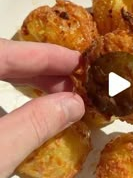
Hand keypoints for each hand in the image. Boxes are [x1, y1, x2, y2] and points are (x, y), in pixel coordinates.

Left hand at [0, 39, 83, 177]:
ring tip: (59, 95)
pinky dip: (10, 94)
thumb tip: (74, 104)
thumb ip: (34, 125)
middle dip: (41, 69)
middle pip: (1, 58)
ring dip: (27, 82)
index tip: (80, 62)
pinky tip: (29, 107)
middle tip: (75, 82)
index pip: (5, 52)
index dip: (45, 55)